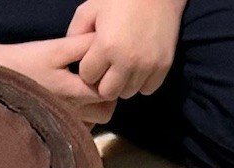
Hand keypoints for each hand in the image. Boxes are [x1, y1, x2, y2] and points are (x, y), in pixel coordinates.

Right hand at [0, 33, 116, 124]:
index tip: (107, 67)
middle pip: (106, 112)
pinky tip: (78, 104)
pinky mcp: (57, 127)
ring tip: (89, 91)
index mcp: (74, 93)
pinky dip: (86, 118)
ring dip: (98, 108)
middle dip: (109, 96)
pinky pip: (81, 129)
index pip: (107, 92)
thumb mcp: (54, 49)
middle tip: (101, 79)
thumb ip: (80, 46)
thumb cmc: (25, 62)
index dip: (112, 80)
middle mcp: (72, 113)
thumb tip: (103, 40)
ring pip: (95, 123)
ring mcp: (64, 123)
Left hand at [68, 0, 185, 99]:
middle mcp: (126, 61)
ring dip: (122, 83)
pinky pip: (147, 90)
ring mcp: (147, 66)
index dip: (88, 69)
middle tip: (107, 69)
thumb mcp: (91, 8)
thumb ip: (76, 31)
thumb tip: (71, 56)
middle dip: (103, 82)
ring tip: (123, 67)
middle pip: (107, 92)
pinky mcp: (162, 67)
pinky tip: (138, 68)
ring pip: (127, 93)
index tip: (93, 59)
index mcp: (106, 46)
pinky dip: (141, 83)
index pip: (88, 77)